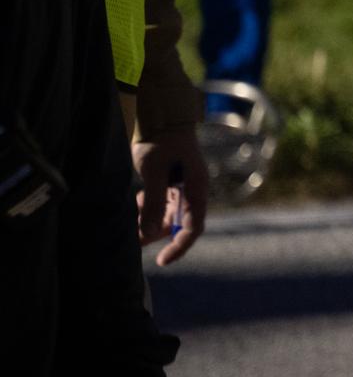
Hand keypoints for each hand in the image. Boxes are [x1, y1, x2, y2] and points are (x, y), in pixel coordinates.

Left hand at [132, 128, 209, 265]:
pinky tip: (137, 200)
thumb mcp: (154, 170)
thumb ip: (154, 201)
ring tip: (132, 214)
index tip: (163, 261)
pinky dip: (147, 208)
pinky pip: (160, 204)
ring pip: (166, 215)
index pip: (193, 227)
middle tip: (133, 237)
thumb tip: (149, 233)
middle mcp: (193, 190)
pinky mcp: (171, 182)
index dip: (180, 246)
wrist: (161, 114)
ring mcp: (182, 186)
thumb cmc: (161, 139)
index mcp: (197, 187)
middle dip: (156, 232)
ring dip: (149, 219)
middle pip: (177, 223)